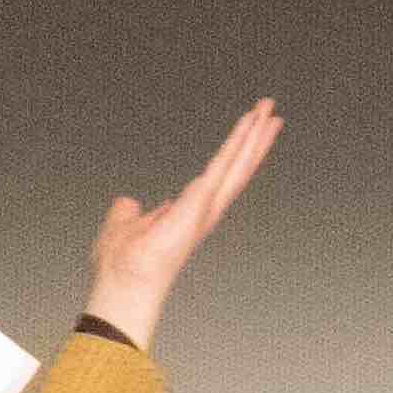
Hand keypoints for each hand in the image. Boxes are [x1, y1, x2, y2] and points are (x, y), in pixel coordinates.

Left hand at [83, 98, 279, 349]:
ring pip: (236, 164)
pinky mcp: (198, 204)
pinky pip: (221, 167)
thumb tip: (127, 204)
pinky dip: (236, 145)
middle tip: (271, 108)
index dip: (236, 153)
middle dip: (254, 138)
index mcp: (189, 212)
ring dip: (253, 136)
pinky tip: (249, 123)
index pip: (220, 176)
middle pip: (236, 167)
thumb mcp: (123, 226)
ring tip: (268, 109)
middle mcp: (203, 210)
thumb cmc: (122, 265)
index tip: (249, 131)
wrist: (121, 284)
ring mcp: (204, 207)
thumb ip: (129, 213)